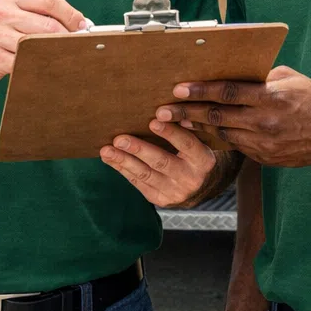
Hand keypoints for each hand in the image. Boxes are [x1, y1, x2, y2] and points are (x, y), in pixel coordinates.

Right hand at [0, 0, 86, 87]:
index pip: (48, 0)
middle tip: (78, 44)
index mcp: (11, 0)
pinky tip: (46, 67)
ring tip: (66, 55)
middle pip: (47, 24)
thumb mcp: (11, 15)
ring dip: (56, 51)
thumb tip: (76, 23)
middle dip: (68, 35)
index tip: (83, 25)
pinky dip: (40, 66)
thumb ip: (38, 15)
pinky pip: (25, 63)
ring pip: (38, 44)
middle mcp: (2, 14)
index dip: (71, 13)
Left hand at [100, 119, 218, 206]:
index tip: (153, 121)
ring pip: (146, 175)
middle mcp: (191, 179)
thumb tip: (166, 110)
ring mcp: (175, 192)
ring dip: (124, 161)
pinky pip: (138, 183)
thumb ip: (188, 129)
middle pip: (162, 162)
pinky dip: (123, 170)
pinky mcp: (160, 200)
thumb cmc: (196, 155)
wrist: (202, 186)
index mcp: (204, 161)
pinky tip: (111, 159)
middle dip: (139, 149)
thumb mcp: (201, 141)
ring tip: (106, 151)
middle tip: (119, 139)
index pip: (187, 145)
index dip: (170, 133)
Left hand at [159, 66, 310, 167]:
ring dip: (199, 128)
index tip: (178, 88)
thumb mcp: (290, 78)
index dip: (201, 90)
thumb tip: (235, 71)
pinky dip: (221, 139)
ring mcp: (265, 143)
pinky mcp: (266, 158)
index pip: (228, 92)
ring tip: (176, 122)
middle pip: (218, 117)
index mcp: (271, 97)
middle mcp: (265, 122)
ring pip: (223, 135)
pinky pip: (238, 147)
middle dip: (187, 113)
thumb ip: (262, 76)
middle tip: (162, 111)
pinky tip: (205, 133)